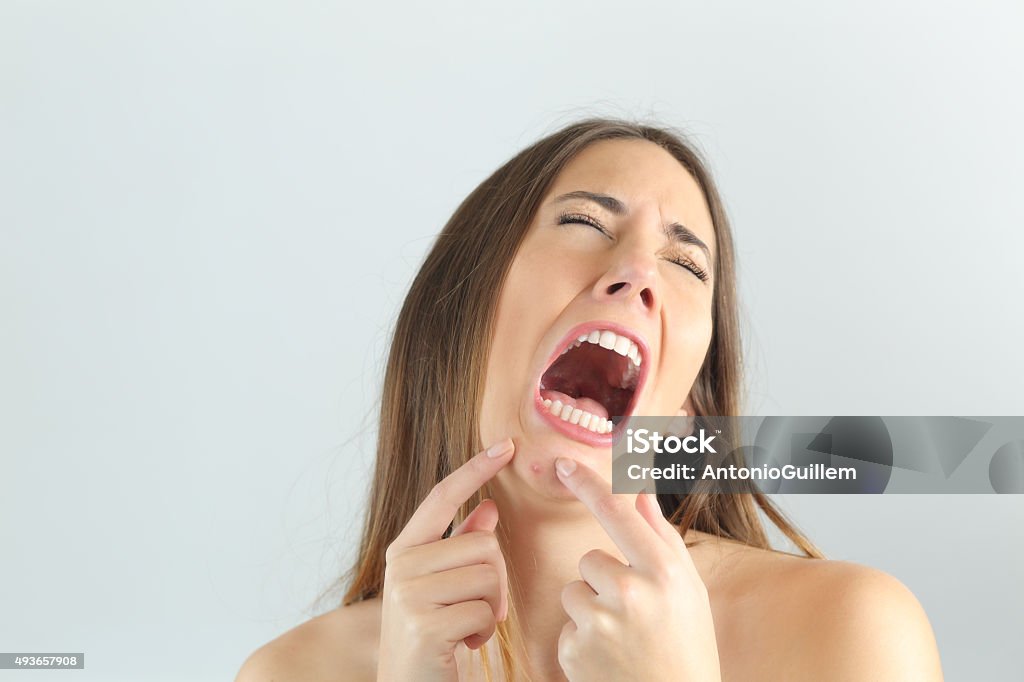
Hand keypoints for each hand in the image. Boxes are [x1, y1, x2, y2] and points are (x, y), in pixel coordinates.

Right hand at [377, 439, 514, 681]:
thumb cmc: (431, 638)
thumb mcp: (443, 588)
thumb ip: (461, 546)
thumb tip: (488, 507)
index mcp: (405, 550)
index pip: (443, 496)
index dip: (475, 469)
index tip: (505, 445)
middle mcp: (401, 565)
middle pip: (483, 544)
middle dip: (496, 581)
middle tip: (476, 611)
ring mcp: (409, 593)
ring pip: (489, 576)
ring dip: (492, 609)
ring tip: (466, 629)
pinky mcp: (424, 623)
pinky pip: (484, 612)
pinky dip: (484, 633)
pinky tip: (462, 646)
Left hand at [554, 457, 721, 680]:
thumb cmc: (687, 646)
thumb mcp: (689, 590)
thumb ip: (661, 538)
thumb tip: (641, 492)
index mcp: (663, 571)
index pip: (618, 512)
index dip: (587, 484)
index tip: (563, 464)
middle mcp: (630, 591)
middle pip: (590, 558)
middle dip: (605, 581)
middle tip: (636, 615)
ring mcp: (600, 622)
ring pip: (574, 591)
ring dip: (590, 610)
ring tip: (623, 638)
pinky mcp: (574, 650)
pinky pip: (567, 626)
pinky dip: (582, 641)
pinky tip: (609, 659)